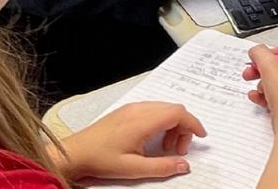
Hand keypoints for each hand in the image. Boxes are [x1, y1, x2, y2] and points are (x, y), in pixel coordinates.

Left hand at [57, 102, 206, 179]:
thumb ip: (163, 167)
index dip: (193, 124)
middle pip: (173, 109)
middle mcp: (137, 110)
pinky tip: (154, 141)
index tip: (201, 137)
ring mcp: (130, 109)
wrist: (76, 153)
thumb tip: (184, 165)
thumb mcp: (134, 169)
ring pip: (163, 109)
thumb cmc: (100, 159)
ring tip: (166, 148)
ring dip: (172, 126)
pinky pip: (151, 111)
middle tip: (179, 150)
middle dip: (183, 128)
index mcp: (142, 121)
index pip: (177, 114)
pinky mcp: (125, 112)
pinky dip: (160, 123)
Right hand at [242, 43, 277, 121]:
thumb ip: (260, 52)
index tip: (263, 55)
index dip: (275, 50)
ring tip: (255, 87)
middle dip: (261, 68)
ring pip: (273, 82)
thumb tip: (256, 51)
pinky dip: (262, 96)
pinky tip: (256, 97)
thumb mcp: (270, 65)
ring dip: (260, 83)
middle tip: (251, 70)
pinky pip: (272, 96)